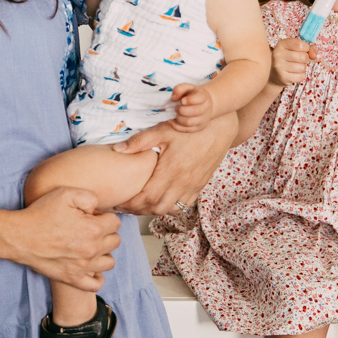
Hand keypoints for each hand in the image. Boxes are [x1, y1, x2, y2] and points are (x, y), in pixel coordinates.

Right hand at [10, 186, 121, 290]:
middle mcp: (92, 249)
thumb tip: (98, 208)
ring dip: (103, 253)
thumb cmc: (41, 214)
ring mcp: (83, 266)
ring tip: (91, 246)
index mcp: (93, 229)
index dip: (104, 217)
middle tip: (90, 229)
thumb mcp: (65, 194)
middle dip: (106, 233)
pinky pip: (95, 284)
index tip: (92, 216)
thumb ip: (89, 197)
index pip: (115, 222)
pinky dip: (96, 276)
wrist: (20, 237)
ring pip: (109, 262)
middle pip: (115, 241)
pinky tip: (89, 266)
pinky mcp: (73, 278)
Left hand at [112, 113, 236, 214]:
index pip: (147, 197)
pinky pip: (185, 204)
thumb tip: (118, 149)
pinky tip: (162, 198)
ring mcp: (193, 185)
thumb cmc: (190, 128)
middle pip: (158, 208)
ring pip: (172, 209)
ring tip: (143, 203)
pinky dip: (172, 206)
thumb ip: (140, 141)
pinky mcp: (200, 185)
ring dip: (156, 209)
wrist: (219, 127)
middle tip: (128, 205)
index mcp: (170, 171)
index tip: (120, 203)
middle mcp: (183, 182)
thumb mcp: (162, 130)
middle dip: (141, 210)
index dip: (132, 204)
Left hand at [171, 83, 212, 130]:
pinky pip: (186, 130)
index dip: (190, 100)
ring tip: (176, 113)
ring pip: (189, 122)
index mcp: (204, 96)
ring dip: (179, 118)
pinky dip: (176, 126)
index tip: (182, 100)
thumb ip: (179, 89)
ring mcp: (203, 120)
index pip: (200, 98)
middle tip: (176, 107)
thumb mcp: (187, 87)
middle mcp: (206, 109)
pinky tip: (171, 120)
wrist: (203, 104)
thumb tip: (173, 98)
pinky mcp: (198, 128)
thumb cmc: (193, 95)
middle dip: (181, 110)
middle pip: (194, 111)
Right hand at [270, 38, 314, 86]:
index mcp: (281, 44)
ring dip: (302, 68)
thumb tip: (314, 55)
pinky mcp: (283, 77)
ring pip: (303, 67)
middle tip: (298, 60)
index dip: (306, 48)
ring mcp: (279, 67)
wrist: (273, 74)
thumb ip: (308, 48)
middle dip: (305, 59)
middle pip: (303, 57)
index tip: (303, 50)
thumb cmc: (287, 58)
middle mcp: (278, 54)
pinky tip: (293, 73)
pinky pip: (301, 76)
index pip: (300, 45)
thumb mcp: (295, 49)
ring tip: (294, 67)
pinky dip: (300, 75)